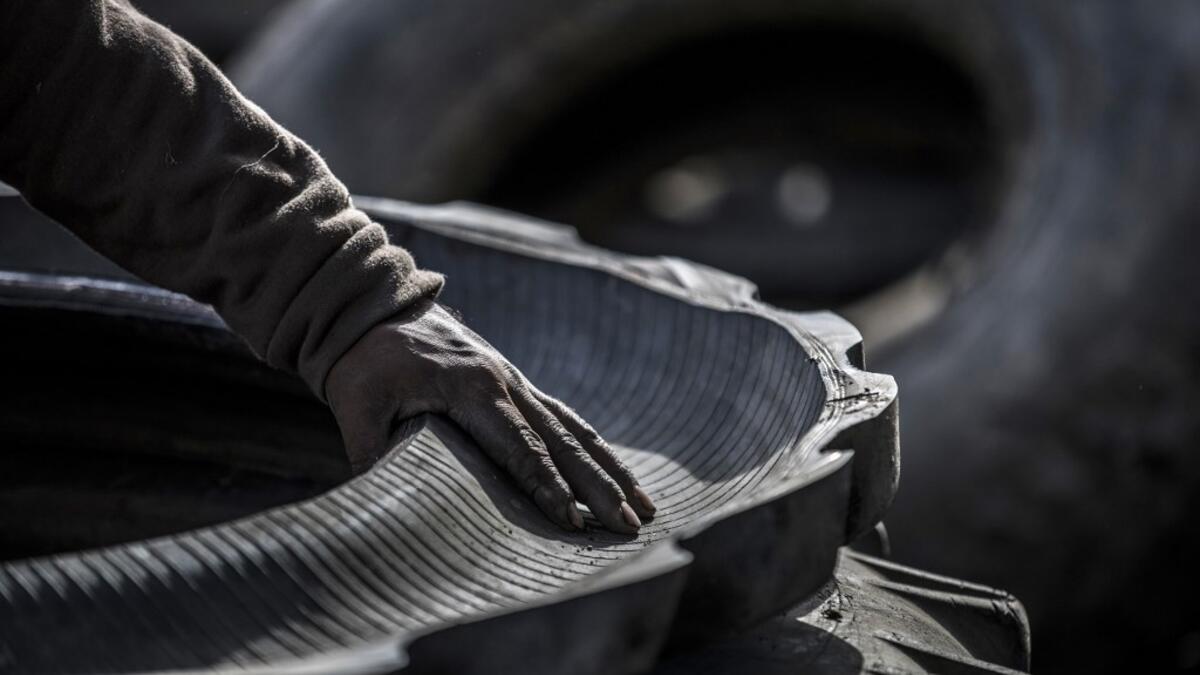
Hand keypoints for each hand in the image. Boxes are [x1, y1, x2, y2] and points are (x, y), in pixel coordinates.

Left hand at [325, 301, 656, 532]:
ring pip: (574, 428)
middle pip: (563, 442)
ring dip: (610, 468)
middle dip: (600, 486)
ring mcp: (515, 379)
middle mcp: (505, 381)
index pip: (520, 450)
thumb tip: (386, 505)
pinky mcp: (514, 382)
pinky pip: (563, 417)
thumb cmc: (363, 362)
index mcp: (472, 387)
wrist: (371, 308)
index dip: (549, 490)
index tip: (575, 524)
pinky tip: (613, 471)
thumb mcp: (357, 407)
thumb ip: (373, 453)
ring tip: (643, 503)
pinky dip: (592, 446)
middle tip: (632, 523)